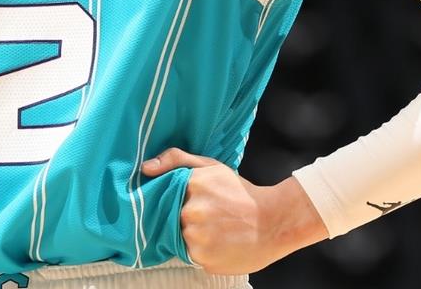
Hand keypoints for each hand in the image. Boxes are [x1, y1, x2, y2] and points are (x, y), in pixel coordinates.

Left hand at [141, 148, 325, 274]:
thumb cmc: (241, 194)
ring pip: (180, 238)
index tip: (187, 203)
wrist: (275, 222)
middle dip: (186, 218)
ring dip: (193, 235)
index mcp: (190, 186)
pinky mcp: (203, 260)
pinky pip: (192, 255)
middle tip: (209, 217)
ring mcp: (197, 239)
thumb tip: (145, 168)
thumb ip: (176, 160)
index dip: (174, 201)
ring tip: (216, 230)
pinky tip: (219, 243)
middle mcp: (190, 213)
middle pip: (172, 219)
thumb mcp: (211, 167)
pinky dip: (202, 251)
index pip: (163, 197)